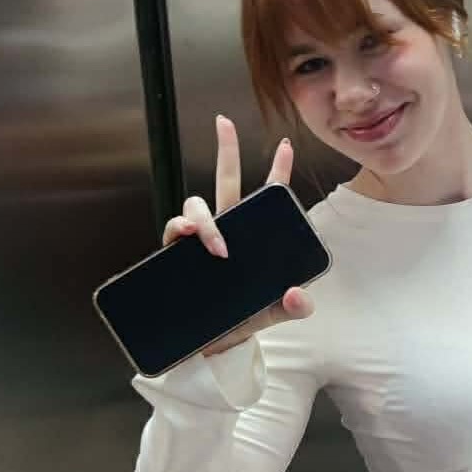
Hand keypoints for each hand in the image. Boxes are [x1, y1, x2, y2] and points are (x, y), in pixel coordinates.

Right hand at [161, 115, 314, 355]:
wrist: (213, 348)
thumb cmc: (244, 322)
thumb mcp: (274, 314)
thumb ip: (294, 307)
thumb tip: (297, 295)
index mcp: (255, 239)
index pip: (268, 200)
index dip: (278, 171)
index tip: (287, 145)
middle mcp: (228, 232)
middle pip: (225, 183)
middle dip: (226, 150)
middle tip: (224, 123)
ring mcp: (201, 241)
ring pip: (197, 205)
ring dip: (206, 218)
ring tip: (217, 245)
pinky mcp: (179, 255)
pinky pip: (174, 229)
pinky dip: (180, 228)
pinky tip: (186, 235)